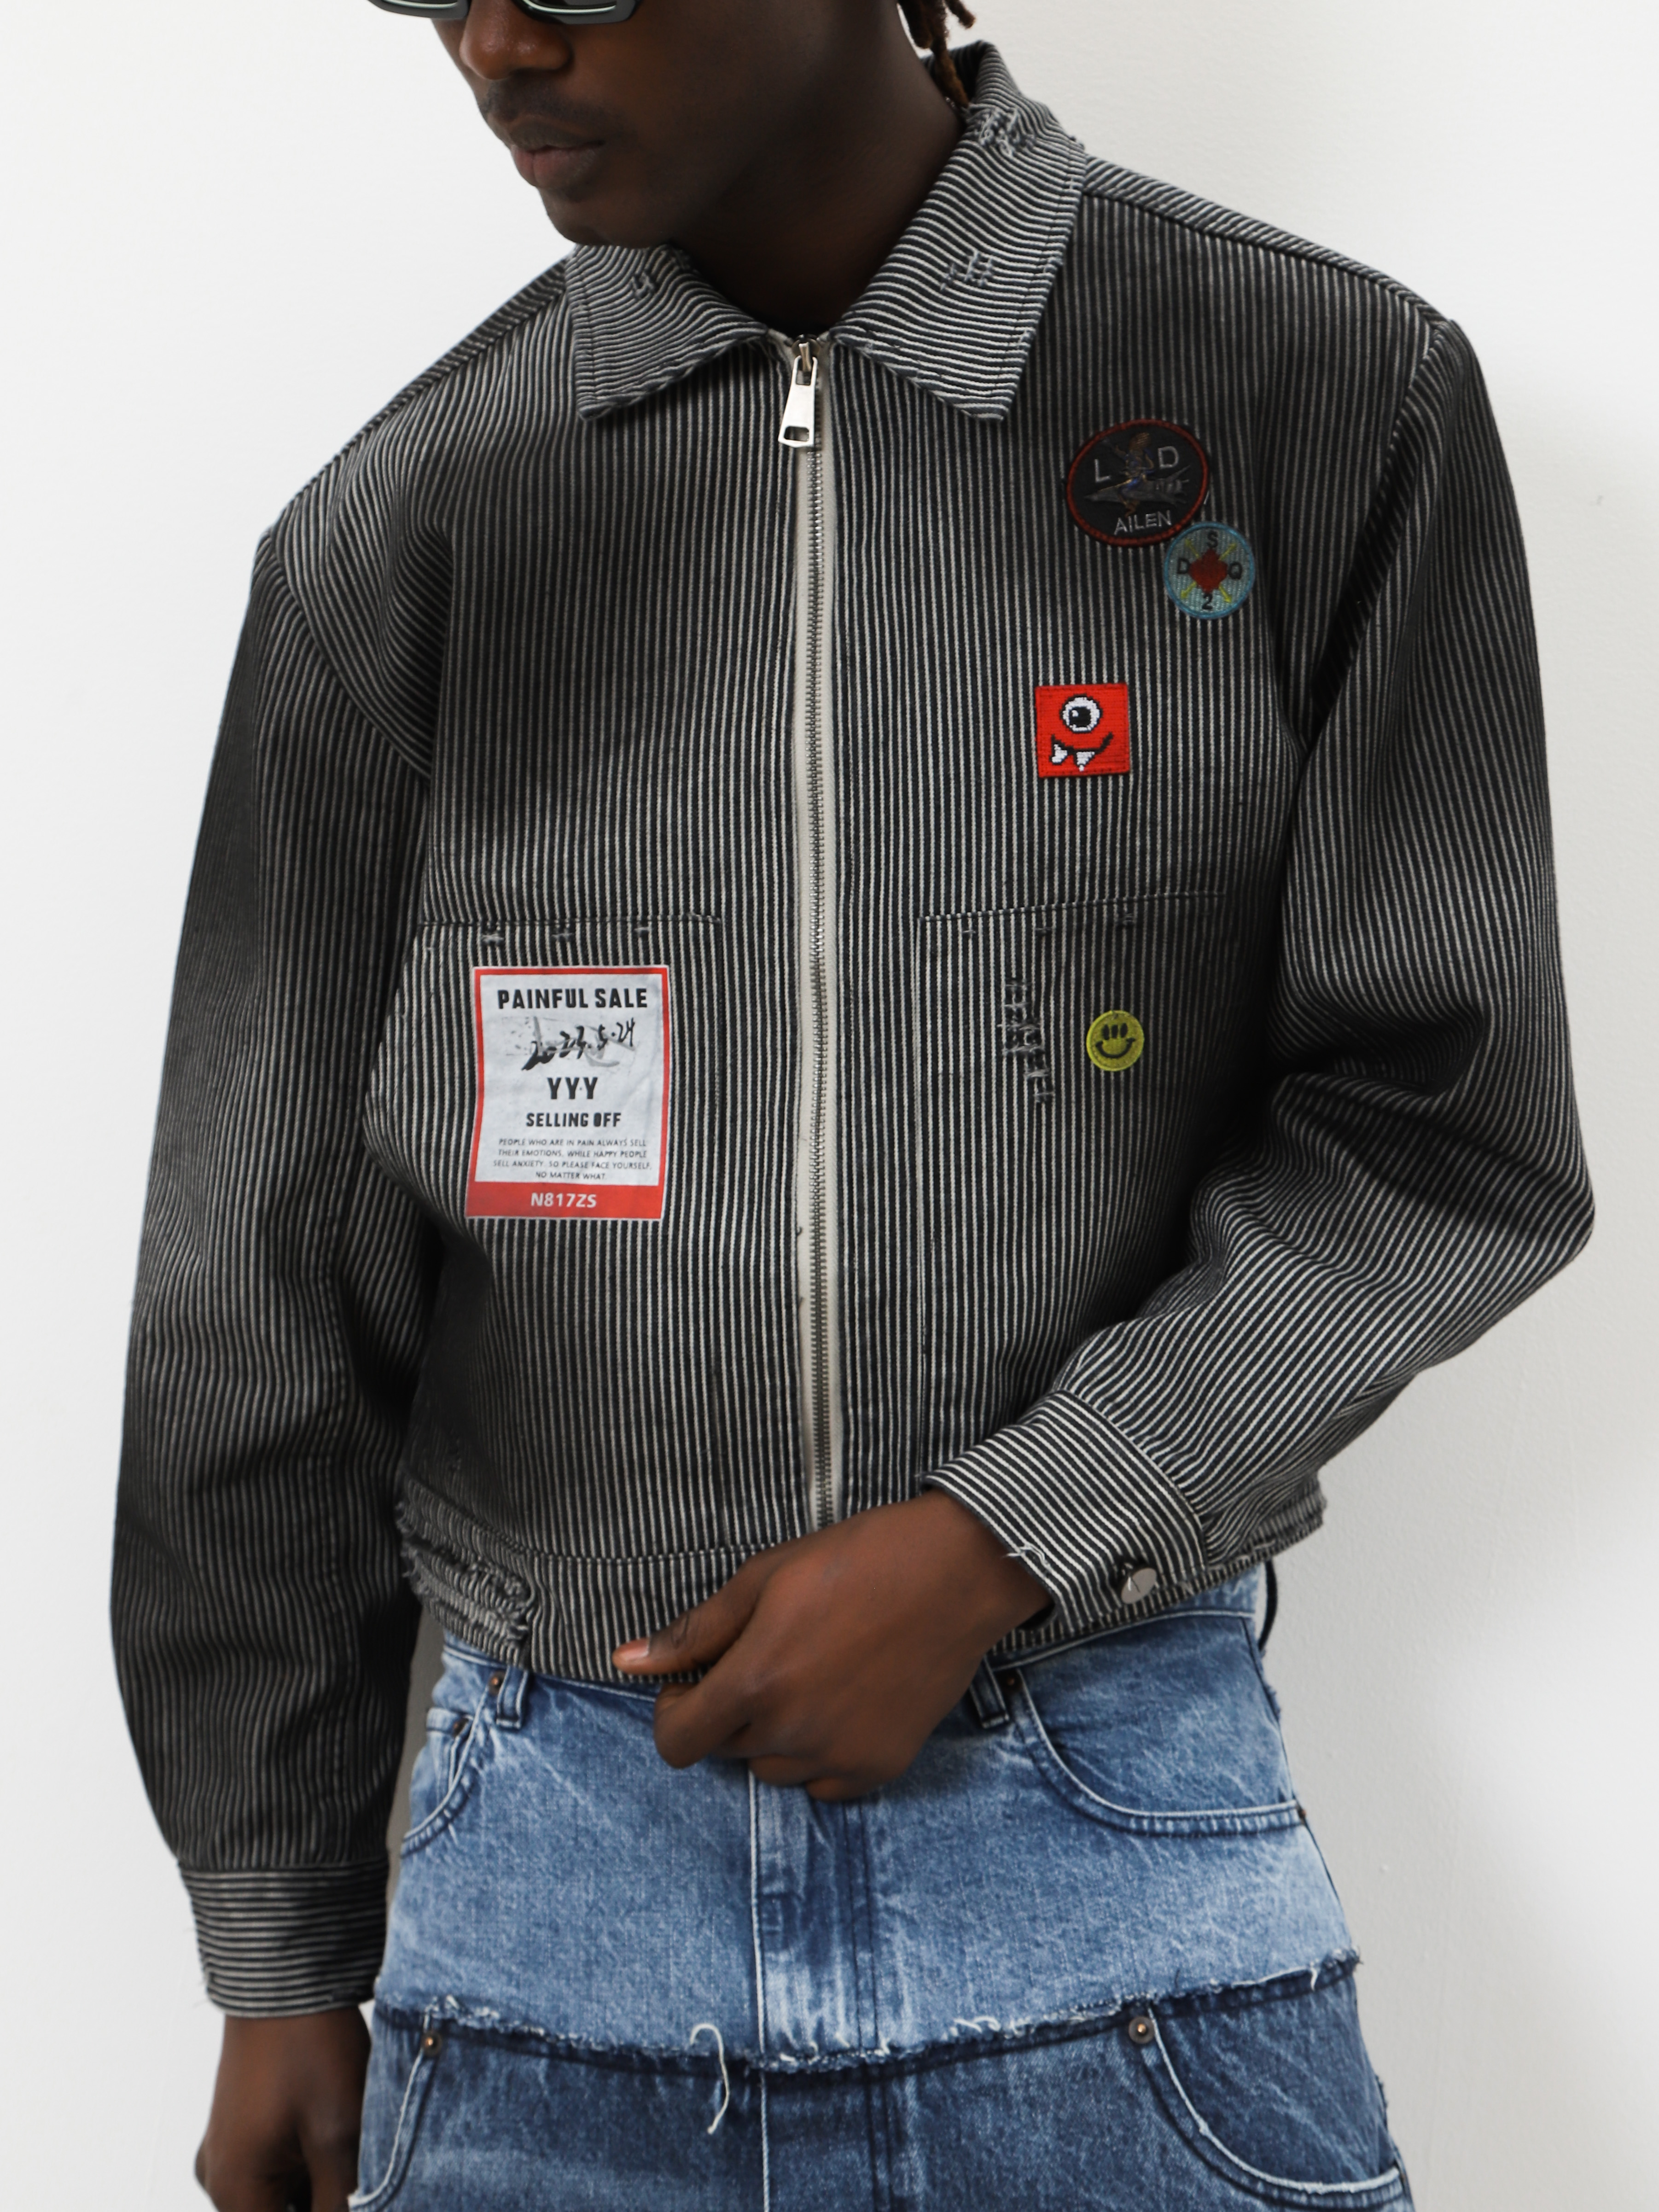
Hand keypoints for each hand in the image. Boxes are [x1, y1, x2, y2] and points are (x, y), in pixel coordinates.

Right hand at [195, 2009, 369, 2211]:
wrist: (287, 1974)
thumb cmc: (308, 2045)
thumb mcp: (339, 2135)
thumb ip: (343, 2203)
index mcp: (235, 2191)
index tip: (354, 2199)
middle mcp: (222, 2178)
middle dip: (325, 2203)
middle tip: (357, 2168)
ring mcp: (230, 2150)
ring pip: (283, 2196)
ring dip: (321, 2187)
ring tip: (355, 2150)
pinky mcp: (245, 2128)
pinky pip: (277, 2167)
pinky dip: (312, 2164)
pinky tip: (342, 2136)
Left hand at [613, 1490, 1044, 1799]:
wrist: (956, 1571)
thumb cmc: (858, 1560)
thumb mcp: (763, 1579)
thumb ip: (694, 1632)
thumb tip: (625, 1661)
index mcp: (754, 1682)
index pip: (676, 1742)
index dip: (673, 1712)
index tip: (692, 1683)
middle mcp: (792, 1731)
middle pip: (725, 1750)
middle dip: (728, 1711)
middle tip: (763, 1658)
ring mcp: (839, 1756)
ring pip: (772, 1770)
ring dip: (773, 1735)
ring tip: (808, 1674)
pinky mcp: (880, 1766)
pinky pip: (823, 1784)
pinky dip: (819, 1755)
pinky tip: (841, 1702)